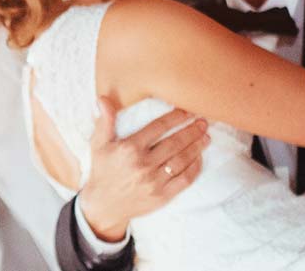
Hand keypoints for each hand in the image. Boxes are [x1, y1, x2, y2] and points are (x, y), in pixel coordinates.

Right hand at [76, 96, 208, 242]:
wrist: (104, 205)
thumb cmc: (103, 171)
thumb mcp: (99, 144)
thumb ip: (105, 121)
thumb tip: (103, 99)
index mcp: (130, 148)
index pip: (158, 127)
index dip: (176, 117)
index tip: (188, 111)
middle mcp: (143, 164)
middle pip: (175, 142)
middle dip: (192, 130)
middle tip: (203, 121)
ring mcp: (154, 181)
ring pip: (182, 160)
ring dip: (196, 146)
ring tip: (206, 137)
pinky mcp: (162, 196)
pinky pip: (184, 179)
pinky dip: (194, 168)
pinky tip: (199, 158)